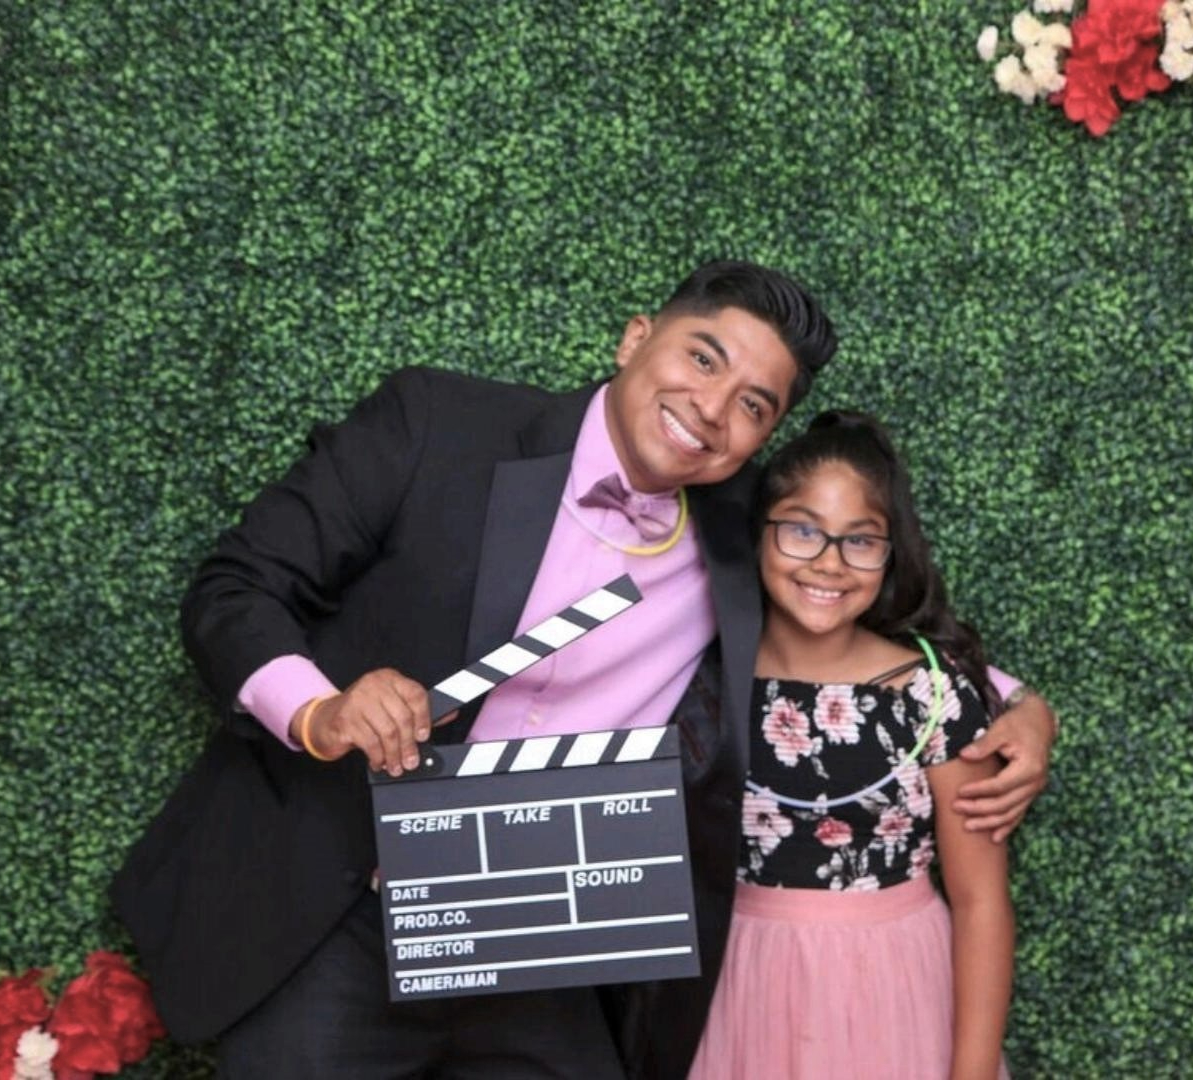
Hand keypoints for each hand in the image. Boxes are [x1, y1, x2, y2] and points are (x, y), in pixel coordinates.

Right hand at [291, 668, 432, 775]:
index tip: (424, 736)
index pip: (416, 694)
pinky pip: (370, 743)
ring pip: (387, 732)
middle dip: (409, 744)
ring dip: (394, 754)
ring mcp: (358, 701)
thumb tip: (449, 715)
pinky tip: (379, 762)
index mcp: (389, 679)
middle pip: (402, 717)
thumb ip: (416, 711)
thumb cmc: (363, 714)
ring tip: (395, 766)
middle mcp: (374, 685)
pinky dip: (378, 757)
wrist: (325, 720)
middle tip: (411, 761)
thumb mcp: (390, 707)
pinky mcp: (345, 719)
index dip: (424, 718)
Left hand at [954, 692, 1055, 842]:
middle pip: (1005, 804)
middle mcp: (1035, 782)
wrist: (1039, 723)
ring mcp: (1035, 790)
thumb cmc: (1018, 723)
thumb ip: (983, 744)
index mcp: (1029, 767)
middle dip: (979, 809)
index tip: (959, 792)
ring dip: (990, 822)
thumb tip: (963, 755)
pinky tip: (995, 838)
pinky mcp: (1032, 792)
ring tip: (968, 827)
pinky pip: (1019, 813)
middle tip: (956, 809)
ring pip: (1012, 813)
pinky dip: (1007, 826)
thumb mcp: (1000, 728)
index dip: (978, 791)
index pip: (999, 786)